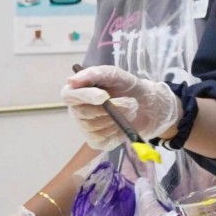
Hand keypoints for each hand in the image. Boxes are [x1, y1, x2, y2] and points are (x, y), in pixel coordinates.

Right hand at [62, 67, 179, 148]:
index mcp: (75, 93)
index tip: (104, 96)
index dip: (86, 96)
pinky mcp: (96, 142)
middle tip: (131, 102)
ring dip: (118, 118)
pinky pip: (104, 139)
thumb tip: (71, 81)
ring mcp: (85, 128)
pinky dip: (118, 130)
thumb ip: (94, 74)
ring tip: (131, 109)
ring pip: (96, 127)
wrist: (145, 105)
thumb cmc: (125, 86)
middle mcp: (76, 111)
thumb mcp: (113, 74)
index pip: (69, 96)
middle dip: (111, 108)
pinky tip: (124, 122)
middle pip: (84, 114)